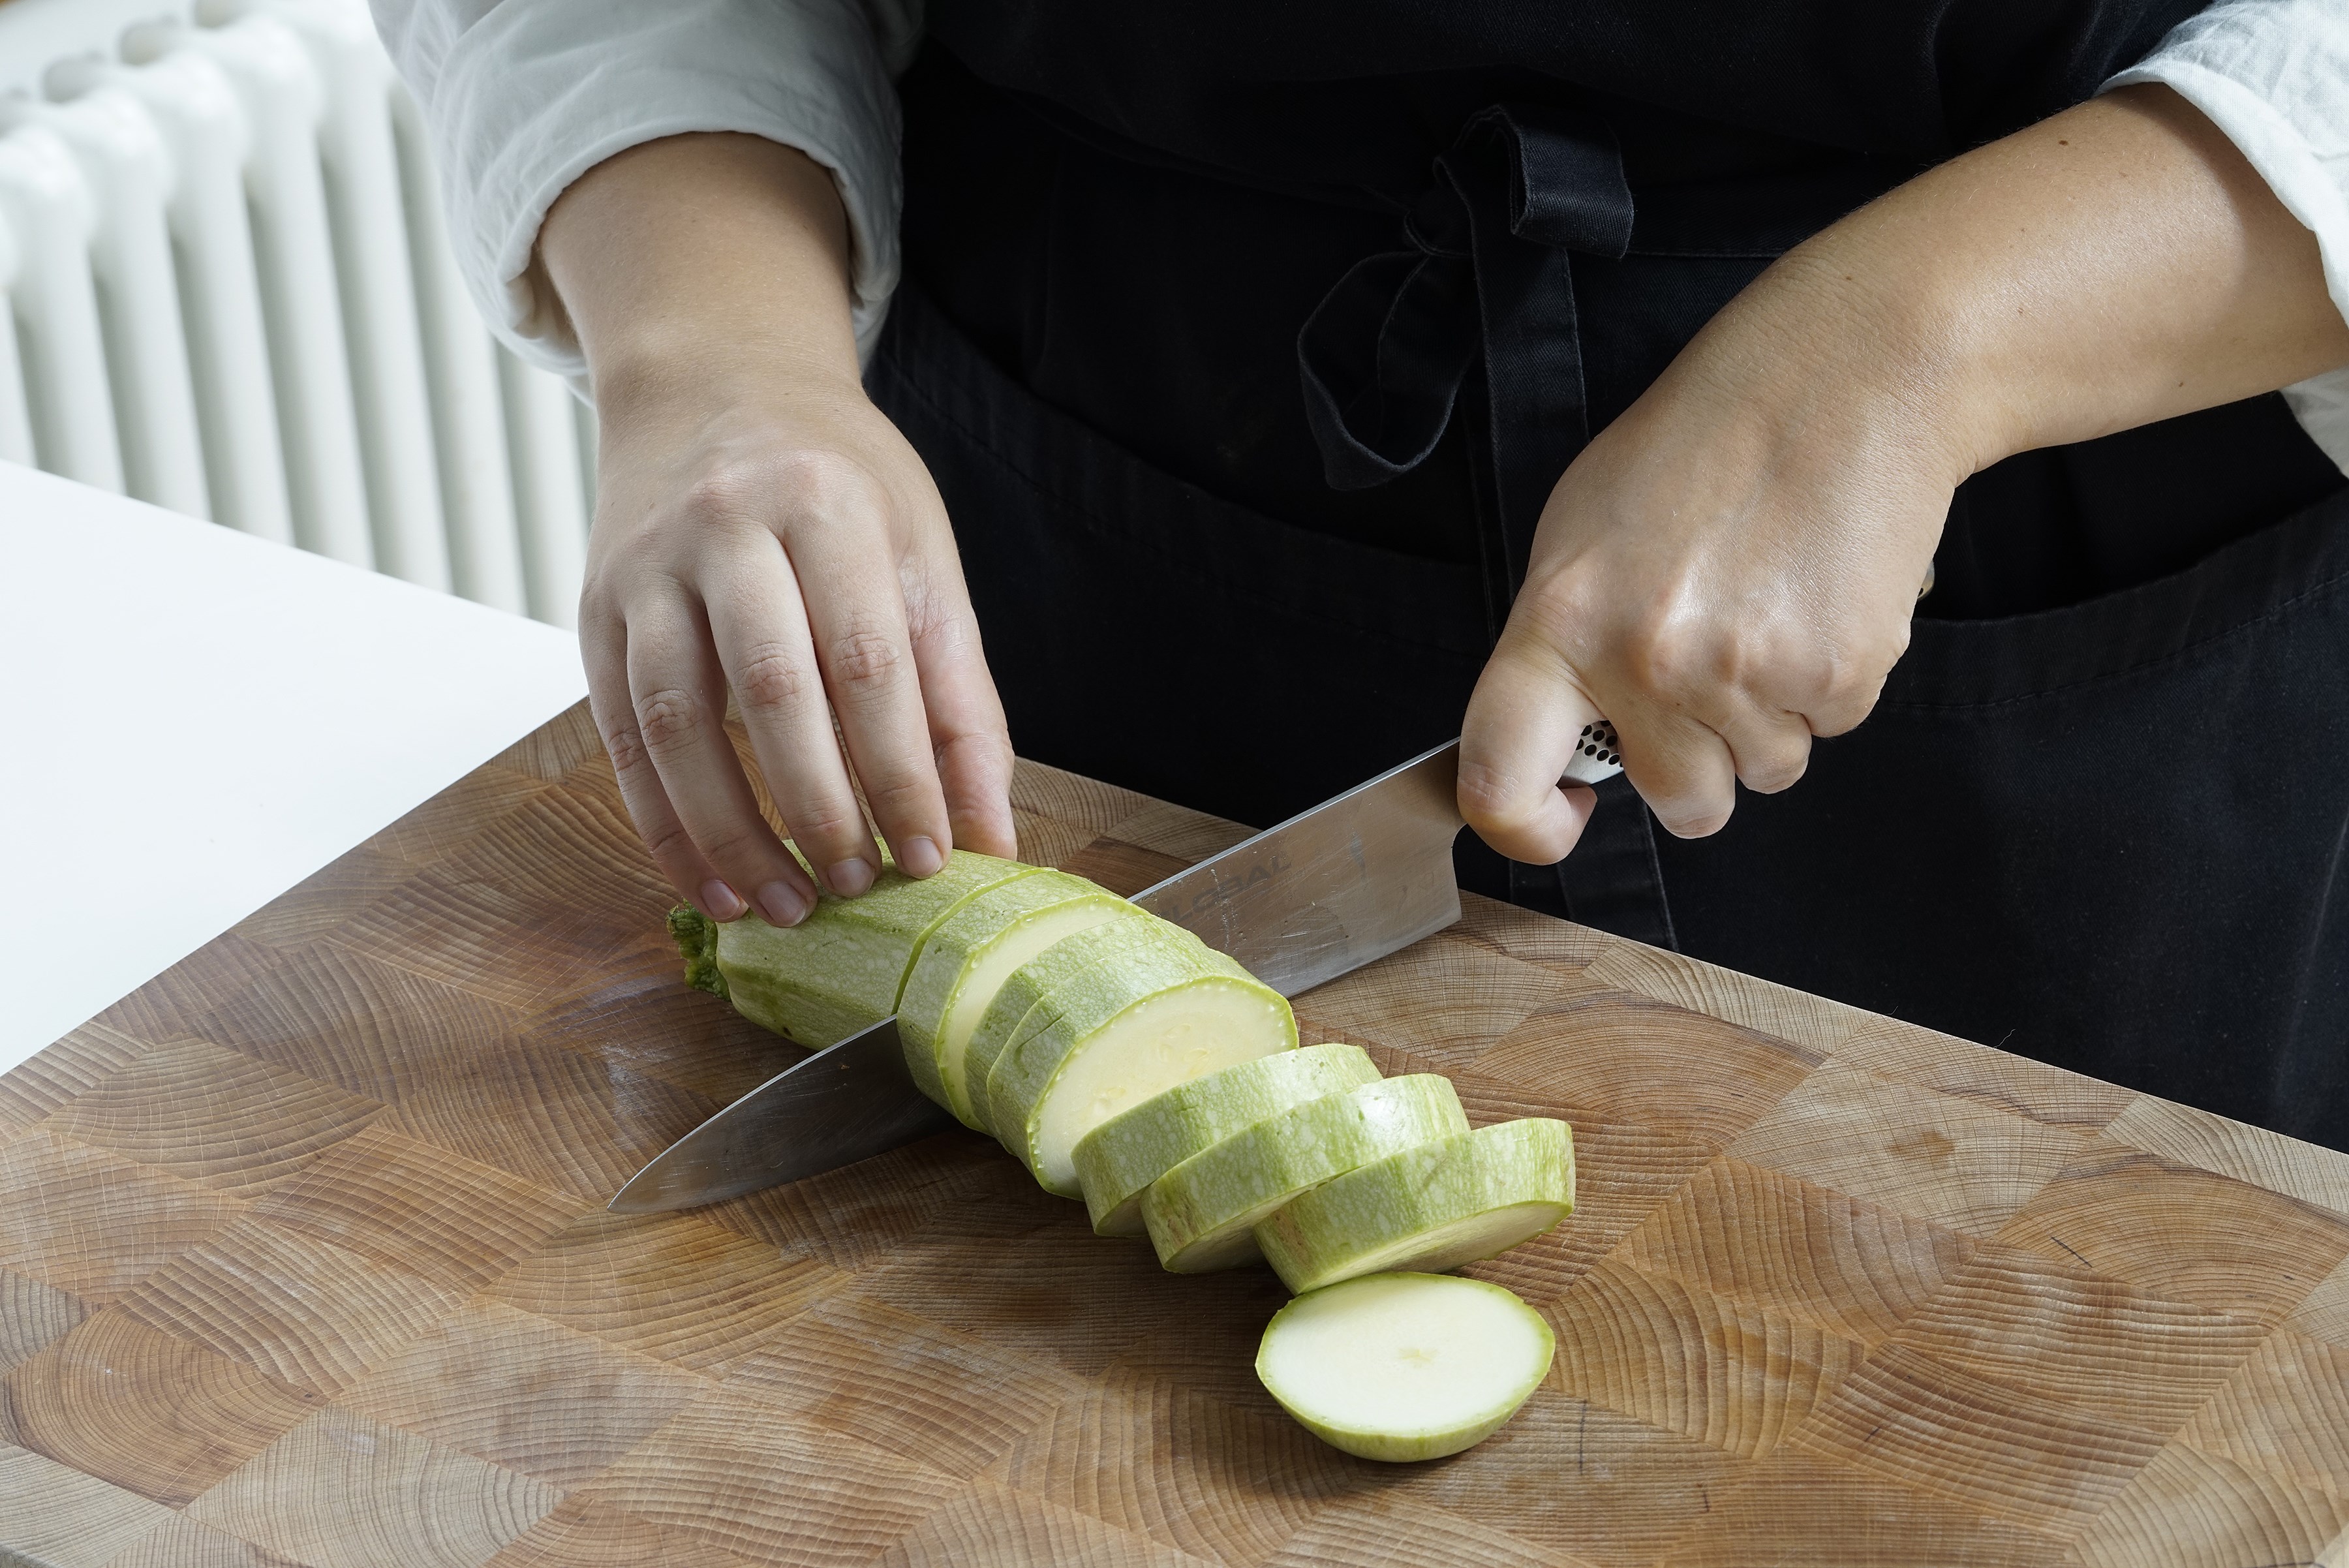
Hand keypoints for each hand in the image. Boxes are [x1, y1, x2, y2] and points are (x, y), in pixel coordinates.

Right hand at [540, 135, 1015, 924]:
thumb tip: (989, 834)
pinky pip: (622, 734)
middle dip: (821, 808)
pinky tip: (710, 883)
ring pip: (679, 723)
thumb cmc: (837, 484)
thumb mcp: (920, 555)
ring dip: (733, 835)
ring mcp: (648, 567)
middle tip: (862, 888)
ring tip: (786, 907)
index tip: (933, 858)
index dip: (902, 772)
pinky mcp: (595, 610)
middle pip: (773, 692)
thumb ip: (958, 696)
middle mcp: (729, 528)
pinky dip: (664, 823)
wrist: (711, 385)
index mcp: (829, 505)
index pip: (870, 662)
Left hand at [1460, 86, 2348, 861]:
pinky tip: (1818, 597)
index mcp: (1558, 622)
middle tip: (1712, 669)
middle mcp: (1642, 660)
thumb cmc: (1704, 444)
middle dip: (1698, 764)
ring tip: (1769, 608)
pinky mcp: (1838, 671)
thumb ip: (1562, 645)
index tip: (1562, 818)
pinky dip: (1828, 682)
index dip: (1527, 829)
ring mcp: (1742, 672)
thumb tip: (1563, 746)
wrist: (1844, 374)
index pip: (1499, 779)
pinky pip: (1828, 730)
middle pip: (1675, 801)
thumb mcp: (1583, 529)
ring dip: (1770, 717)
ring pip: (1762, 773)